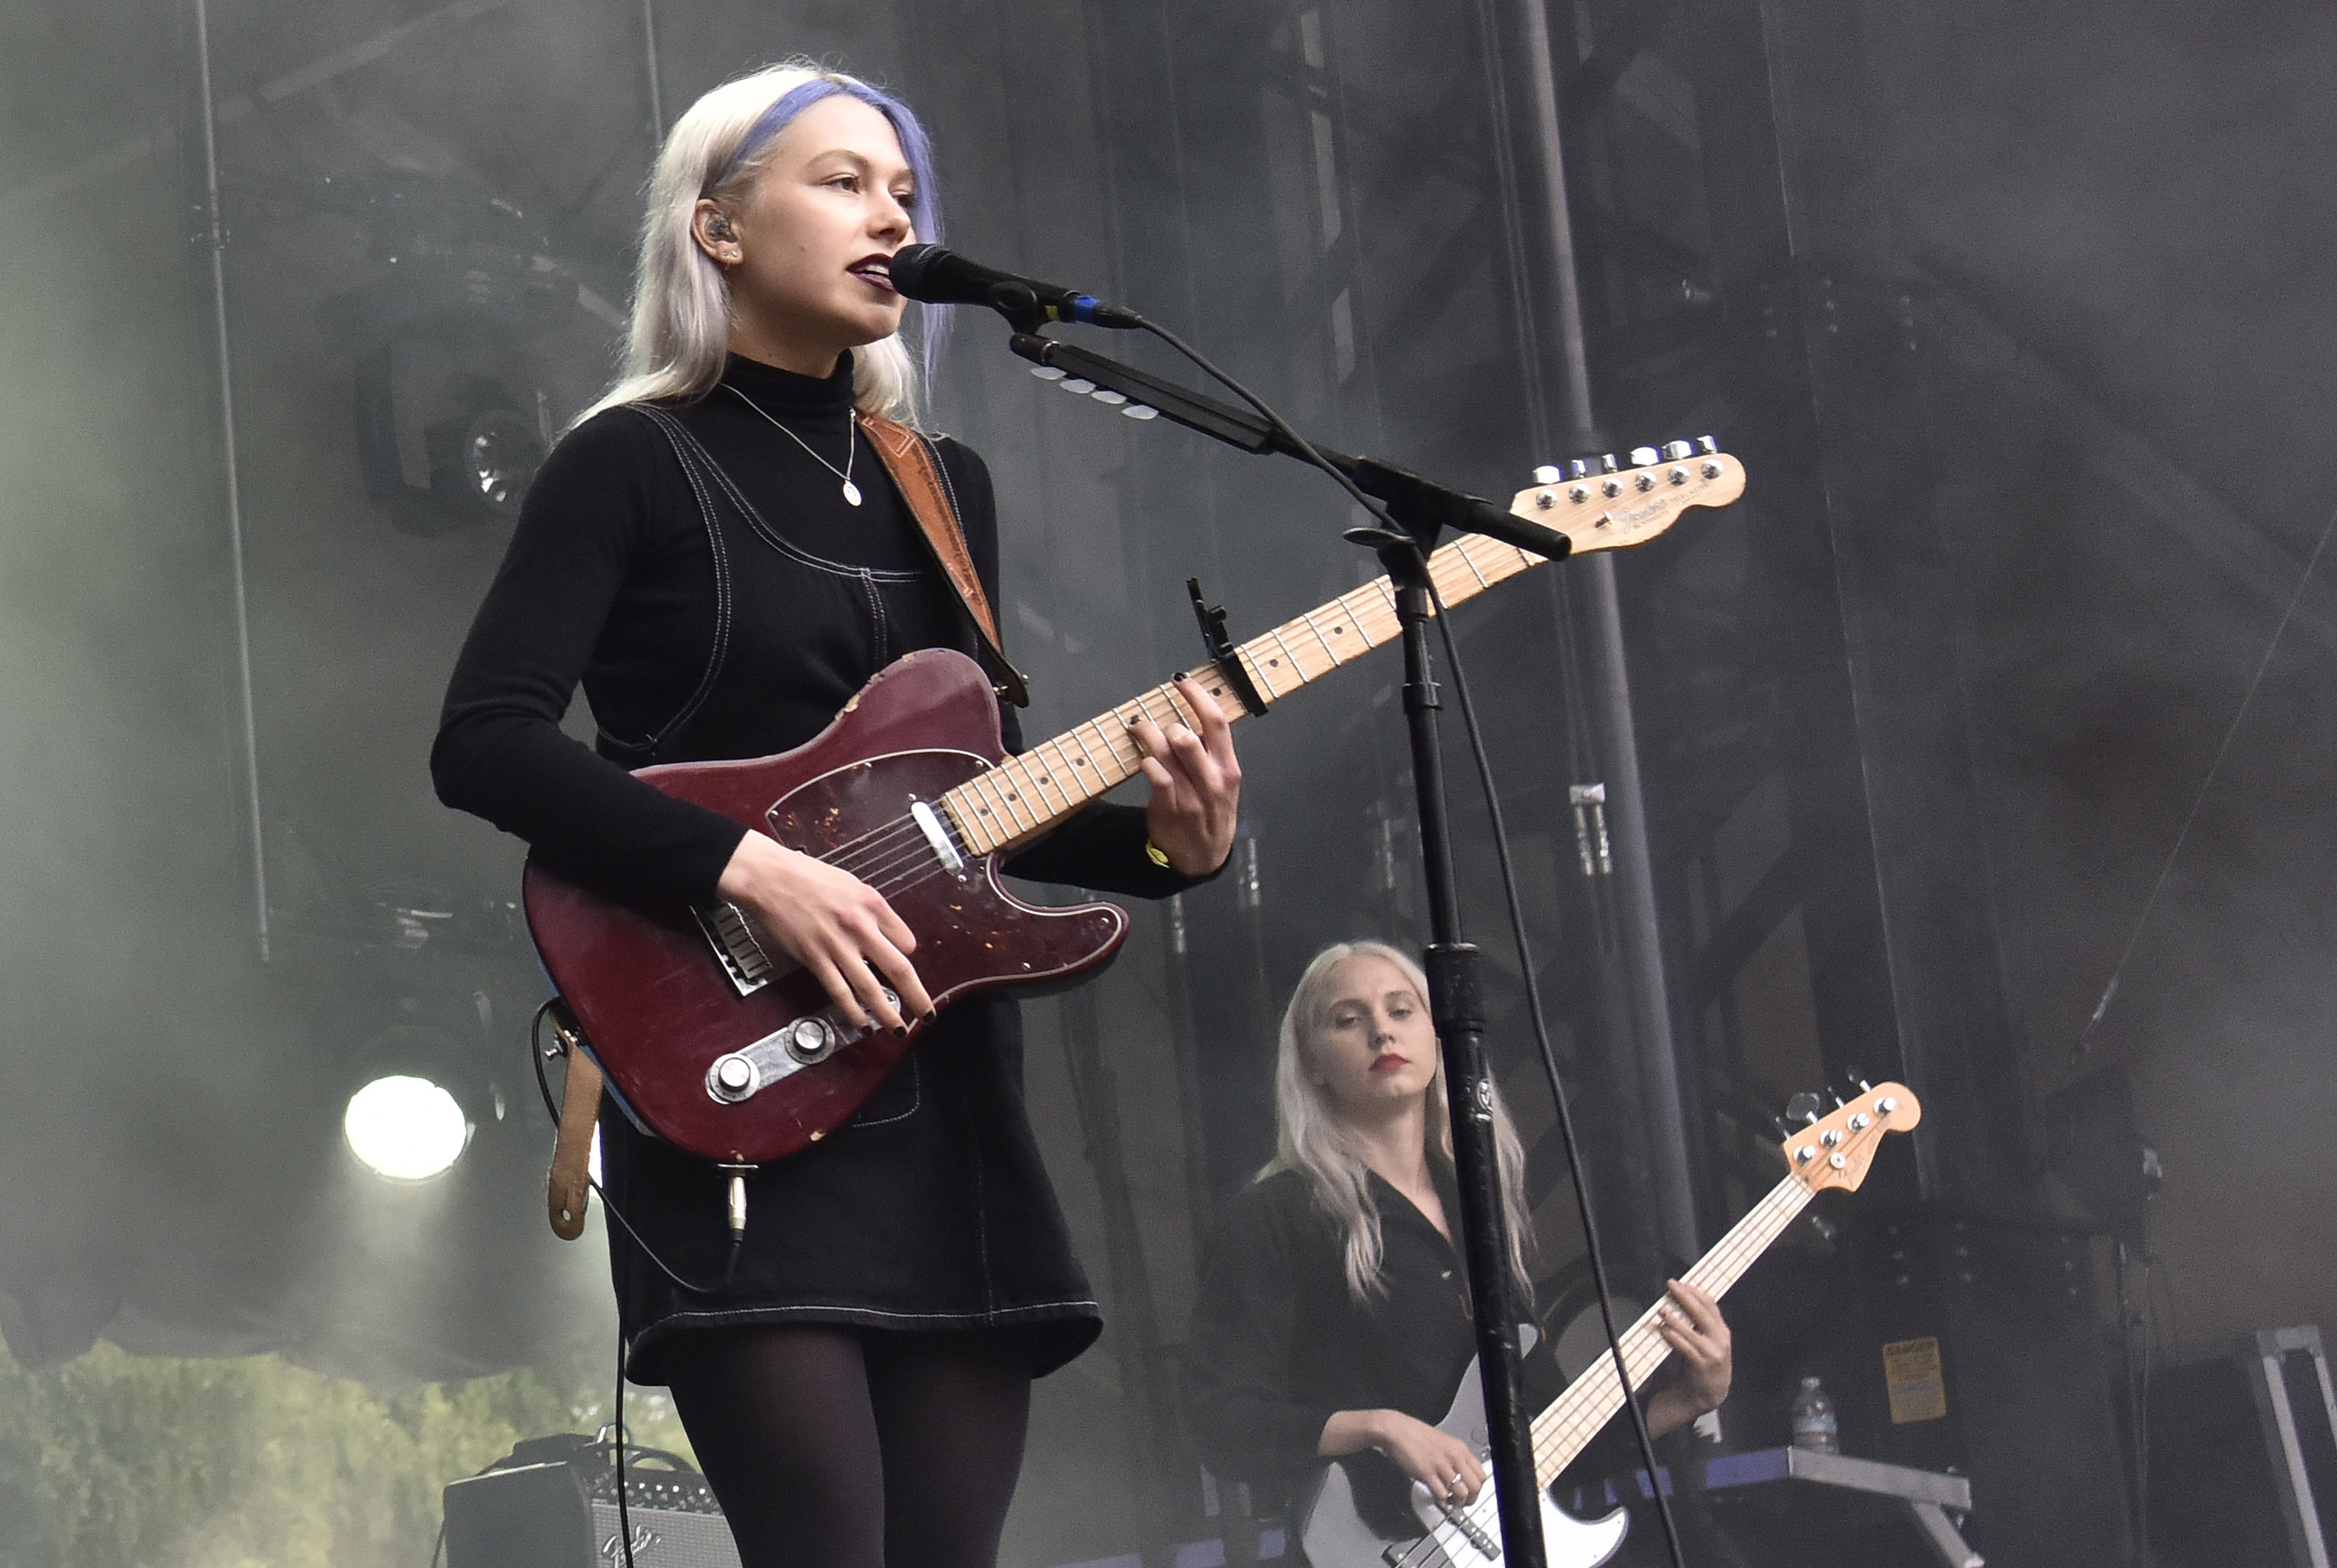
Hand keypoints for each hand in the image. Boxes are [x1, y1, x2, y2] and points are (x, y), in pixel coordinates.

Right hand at [715, 831, 933, 1032]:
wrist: (769, 876)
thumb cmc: (806, 876)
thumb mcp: (851, 883)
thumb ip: (870, 909)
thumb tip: (884, 932)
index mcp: (872, 904)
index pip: (906, 941)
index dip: (908, 957)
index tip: (904, 964)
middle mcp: (860, 926)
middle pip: (899, 968)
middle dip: (917, 997)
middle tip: (927, 1014)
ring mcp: (837, 945)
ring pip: (871, 988)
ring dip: (887, 1013)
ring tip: (898, 1029)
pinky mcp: (815, 958)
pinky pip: (840, 991)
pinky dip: (854, 1012)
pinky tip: (862, 1023)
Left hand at [1129, 675, 1241, 875]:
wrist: (1203, 857)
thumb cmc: (1211, 812)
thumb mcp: (1223, 781)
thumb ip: (1212, 751)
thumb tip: (1191, 713)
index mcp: (1229, 768)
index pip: (1217, 722)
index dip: (1197, 696)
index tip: (1180, 681)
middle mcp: (1213, 780)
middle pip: (1189, 736)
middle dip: (1168, 723)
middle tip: (1156, 722)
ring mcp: (1192, 796)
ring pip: (1167, 752)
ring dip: (1148, 736)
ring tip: (1140, 731)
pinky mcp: (1170, 808)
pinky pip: (1155, 775)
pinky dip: (1146, 763)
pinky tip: (1144, 761)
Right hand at [1319, 1409, 1485, 1505]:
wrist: (1395, 1429)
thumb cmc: (1415, 1435)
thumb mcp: (1443, 1442)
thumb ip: (1455, 1458)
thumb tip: (1463, 1475)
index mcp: (1460, 1448)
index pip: (1482, 1474)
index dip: (1478, 1489)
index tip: (1471, 1493)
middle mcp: (1454, 1456)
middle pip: (1475, 1486)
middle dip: (1470, 1499)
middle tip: (1461, 1502)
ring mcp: (1441, 1465)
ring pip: (1462, 1492)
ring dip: (1456, 1501)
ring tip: (1449, 1500)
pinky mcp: (1427, 1473)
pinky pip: (1442, 1493)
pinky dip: (1441, 1499)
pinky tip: (1437, 1495)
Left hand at [1645, 1278, 1731, 1434]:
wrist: (1710, 1393)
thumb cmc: (1705, 1362)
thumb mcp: (1709, 1341)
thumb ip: (1700, 1324)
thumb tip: (1680, 1301)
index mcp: (1722, 1330)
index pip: (1710, 1305)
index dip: (1695, 1292)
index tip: (1680, 1282)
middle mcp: (1720, 1339)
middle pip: (1703, 1313)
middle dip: (1686, 1297)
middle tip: (1671, 1286)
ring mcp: (1712, 1353)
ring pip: (1693, 1331)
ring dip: (1676, 1319)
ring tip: (1663, 1309)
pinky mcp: (1701, 1365)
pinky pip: (1686, 1348)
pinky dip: (1674, 1337)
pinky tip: (1664, 1330)